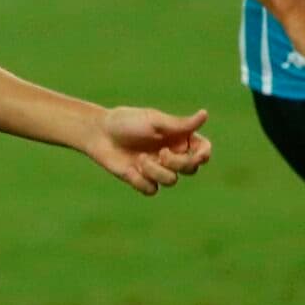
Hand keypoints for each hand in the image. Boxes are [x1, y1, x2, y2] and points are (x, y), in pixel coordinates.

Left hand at [88, 107, 212, 195]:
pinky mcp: (142, 180)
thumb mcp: (154, 121)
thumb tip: (205, 114)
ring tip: (140, 159)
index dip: (203, 155)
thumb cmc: (127, 122)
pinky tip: (130, 169)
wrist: (99, 133)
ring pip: (171, 181)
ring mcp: (157, 169)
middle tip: (161, 153)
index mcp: (179, 138)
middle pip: (191, 169)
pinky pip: (152, 190)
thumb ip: (180, 124)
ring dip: (156, 171)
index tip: (197, 155)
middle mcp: (172, 154)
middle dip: (178, 163)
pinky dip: (141, 180)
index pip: (203, 150)